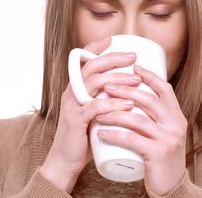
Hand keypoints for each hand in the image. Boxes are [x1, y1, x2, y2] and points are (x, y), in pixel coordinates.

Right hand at [39, 37, 142, 192]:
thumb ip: (107, 99)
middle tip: (133, 57)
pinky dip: (113, 104)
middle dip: (113, 58)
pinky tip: (128, 104)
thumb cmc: (85, 137)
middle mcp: (72, 92)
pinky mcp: (76, 122)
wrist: (65, 162)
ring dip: (117, 79)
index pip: (83, 60)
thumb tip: (133, 88)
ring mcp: (72, 106)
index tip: (114, 39)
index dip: (96, 47)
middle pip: (91, 66)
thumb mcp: (95, 112)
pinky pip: (94, 108)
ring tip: (136, 79)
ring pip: (93, 83)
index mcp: (76, 87)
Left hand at [96, 64, 187, 196]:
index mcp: (177, 116)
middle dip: (126, 90)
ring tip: (97, 111)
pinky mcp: (158, 154)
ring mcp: (168, 139)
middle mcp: (176, 125)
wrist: (170, 187)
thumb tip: (132, 95)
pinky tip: (101, 132)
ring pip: (138, 119)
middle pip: (149, 100)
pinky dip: (115, 134)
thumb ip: (153, 117)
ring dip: (115, 112)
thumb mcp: (162, 133)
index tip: (132, 67)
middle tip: (106, 86)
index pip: (165, 89)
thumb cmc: (160, 158)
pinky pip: (133, 140)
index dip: (149, 76)